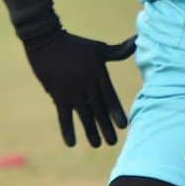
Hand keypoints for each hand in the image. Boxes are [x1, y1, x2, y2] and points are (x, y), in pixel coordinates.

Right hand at [23, 30, 136, 147]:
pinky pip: (64, 116)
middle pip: (99, 109)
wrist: (46, 41)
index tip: (124, 126)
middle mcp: (87, 84)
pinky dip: (67, 130)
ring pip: (84, 115)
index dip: (116, 112)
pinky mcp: (57, 95)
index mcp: (98, 73)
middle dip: (106, 127)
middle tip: (113, 142)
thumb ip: (118, 51)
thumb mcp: (98, 48)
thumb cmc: (76, 45)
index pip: (110, 97)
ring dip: (90, 131)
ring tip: (97, 145)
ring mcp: (72, 90)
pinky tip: (72, 143)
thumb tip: (137, 41)